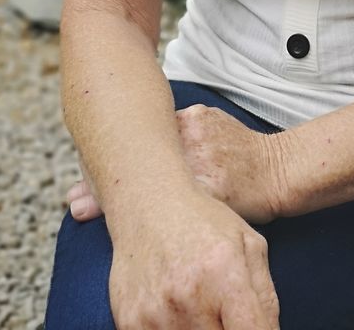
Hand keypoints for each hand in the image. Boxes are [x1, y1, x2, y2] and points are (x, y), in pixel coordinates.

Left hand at [67, 107, 288, 225]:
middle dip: (102, 180)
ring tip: (85, 210)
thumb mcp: (216, 122)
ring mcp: (203, 168)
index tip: (82, 169)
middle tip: (73, 201)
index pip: (142, 134)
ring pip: (151, 184)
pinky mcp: (215, 194)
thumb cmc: (246, 149)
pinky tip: (130, 230)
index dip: (110, 153)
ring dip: (115, 199)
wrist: (279, 170)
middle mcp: (193, 141)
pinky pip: (176, 209)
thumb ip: (186, 124)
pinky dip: (150, 219)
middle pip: (138, 158)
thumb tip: (154, 124)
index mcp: (191, 121)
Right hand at [109, 189, 278, 329]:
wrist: (148, 203)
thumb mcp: (248, 243)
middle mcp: (189, 298)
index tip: (254, 328)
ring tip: (198, 305)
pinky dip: (174, 329)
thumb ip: (265, 297)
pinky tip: (174, 308)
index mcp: (224, 275)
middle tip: (223, 310)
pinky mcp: (130, 323)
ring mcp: (156, 315)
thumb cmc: (203, 220)